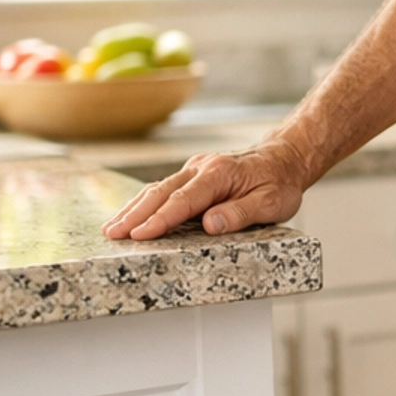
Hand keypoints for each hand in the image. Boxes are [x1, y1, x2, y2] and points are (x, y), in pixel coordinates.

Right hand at [101, 141, 307, 241]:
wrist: (284, 159)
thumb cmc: (279, 184)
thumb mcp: (272, 203)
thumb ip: (241, 213)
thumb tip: (209, 225)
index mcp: (220, 174)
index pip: (183, 201)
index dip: (160, 219)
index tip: (139, 235)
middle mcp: (202, 168)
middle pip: (161, 192)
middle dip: (134, 214)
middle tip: (112, 234)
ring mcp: (194, 169)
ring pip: (157, 189)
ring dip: (133, 209)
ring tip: (111, 228)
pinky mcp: (193, 175)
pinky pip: (164, 189)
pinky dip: (144, 203)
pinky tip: (130, 216)